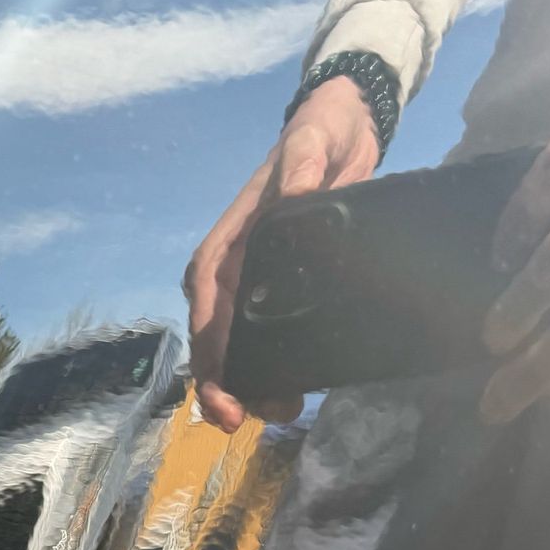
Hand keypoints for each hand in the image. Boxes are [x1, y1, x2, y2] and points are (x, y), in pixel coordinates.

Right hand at [186, 77, 380, 431]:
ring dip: (251, 385)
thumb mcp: (311, 142)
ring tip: (282, 411)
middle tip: (248, 421)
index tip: (224, 394)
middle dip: (225, 385)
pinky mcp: (282, 291)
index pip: (206, 309)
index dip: (211, 356)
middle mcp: (231, 273)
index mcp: (226, 245)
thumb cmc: (318, 135)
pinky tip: (297, 391)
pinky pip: (267, 338)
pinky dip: (275, 368)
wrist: (343, 128)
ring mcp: (255, 286)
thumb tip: (295, 195)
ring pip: (238, 347)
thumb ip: (302, 167)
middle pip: (214, 340)